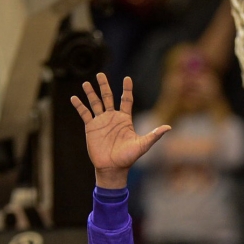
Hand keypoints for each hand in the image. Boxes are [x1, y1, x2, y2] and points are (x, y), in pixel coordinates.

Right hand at [70, 74, 170, 188]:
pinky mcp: (91, 127)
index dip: (127, 89)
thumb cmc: (128, 158)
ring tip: (86, 83)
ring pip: (95, 103)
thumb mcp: (142, 145)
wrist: (113, 168)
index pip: (126, 100)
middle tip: (100, 75)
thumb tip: (169, 127)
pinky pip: (84, 114)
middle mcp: (112, 118)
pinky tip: (74, 98)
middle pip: (108, 97)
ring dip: (90, 93)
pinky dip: (79, 106)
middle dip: (104, 86)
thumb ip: (154, 135)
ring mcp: (101, 121)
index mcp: (124, 119)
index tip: (127, 78)